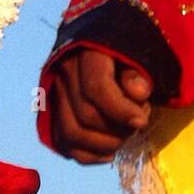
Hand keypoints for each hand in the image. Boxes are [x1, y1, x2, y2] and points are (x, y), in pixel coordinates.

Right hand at [49, 49, 152, 163]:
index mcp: (86, 51)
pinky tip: (108, 153)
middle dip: (117, 130)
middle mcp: (64, 71)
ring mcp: (53, 92)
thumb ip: (139, 71)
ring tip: (125, 137)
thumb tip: (138, 94)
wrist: (98, 38)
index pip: (97, 87)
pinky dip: (87, 155)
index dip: (121, 110)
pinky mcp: (52, 110)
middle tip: (137, 125)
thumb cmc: (125, 45)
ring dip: (103, 145)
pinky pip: (62, 143)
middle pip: (85, 115)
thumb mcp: (138, 50)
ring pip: (70, 133)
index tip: (141, 122)